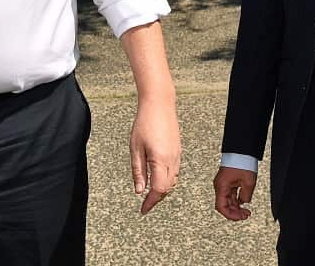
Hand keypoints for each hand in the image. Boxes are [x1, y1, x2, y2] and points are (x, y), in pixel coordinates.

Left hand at [130, 98, 180, 214]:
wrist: (160, 104)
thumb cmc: (145, 123)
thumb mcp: (135, 148)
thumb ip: (138, 171)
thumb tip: (139, 190)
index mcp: (160, 161)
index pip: (158, 190)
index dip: (151, 202)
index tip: (143, 209)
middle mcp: (172, 160)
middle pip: (167, 188)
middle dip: (157, 198)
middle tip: (145, 204)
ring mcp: (177, 155)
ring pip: (173, 180)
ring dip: (163, 189)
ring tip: (150, 192)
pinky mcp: (178, 150)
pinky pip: (175, 171)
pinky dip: (167, 179)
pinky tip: (158, 178)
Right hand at [213, 166, 255, 220]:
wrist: (241, 150)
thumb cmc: (242, 163)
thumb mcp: (248, 182)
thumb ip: (246, 196)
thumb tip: (244, 202)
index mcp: (222, 186)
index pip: (221, 207)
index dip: (230, 215)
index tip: (240, 218)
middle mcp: (220, 186)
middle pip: (224, 205)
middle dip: (235, 212)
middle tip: (246, 215)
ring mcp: (223, 184)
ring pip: (227, 200)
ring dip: (236, 207)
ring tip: (246, 211)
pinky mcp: (227, 182)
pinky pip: (230, 195)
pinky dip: (236, 200)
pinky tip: (243, 203)